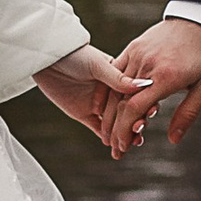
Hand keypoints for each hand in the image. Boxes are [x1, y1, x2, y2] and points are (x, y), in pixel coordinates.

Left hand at [32, 46, 158, 153]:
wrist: (47, 59)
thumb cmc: (73, 55)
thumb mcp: (97, 65)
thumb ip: (117, 78)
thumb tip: (142, 86)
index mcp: (118, 75)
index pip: (135, 92)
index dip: (145, 102)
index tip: (153, 110)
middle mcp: (110, 91)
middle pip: (128, 109)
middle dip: (138, 120)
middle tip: (142, 129)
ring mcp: (98, 103)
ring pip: (116, 122)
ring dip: (127, 132)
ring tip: (135, 141)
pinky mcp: (84, 114)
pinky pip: (99, 129)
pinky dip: (109, 138)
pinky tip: (118, 145)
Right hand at [105, 17, 200, 152]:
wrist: (200, 19)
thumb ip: (188, 113)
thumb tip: (173, 139)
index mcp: (166, 77)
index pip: (136, 108)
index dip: (125, 130)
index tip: (123, 147)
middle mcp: (147, 65)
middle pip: (121, 101)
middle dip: (114, 129)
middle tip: (114, 148)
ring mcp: (137, 54)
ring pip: (114, 88)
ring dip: (108, 114)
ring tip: (108, 133)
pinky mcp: (133, 47)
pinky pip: (114, 70)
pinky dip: (106, 91)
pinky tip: (102, 107)